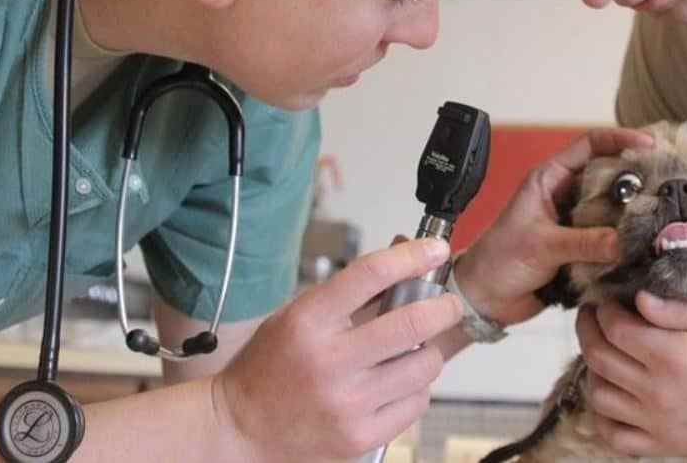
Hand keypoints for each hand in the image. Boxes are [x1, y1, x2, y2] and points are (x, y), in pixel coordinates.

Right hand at [214, 239, 462, 460]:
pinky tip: (398, 384)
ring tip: (415, 350)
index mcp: (308, 322)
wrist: (239, 427)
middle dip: (443, 307)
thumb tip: (404, 264)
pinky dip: (416, 388)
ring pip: (423, 365)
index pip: (371, 274)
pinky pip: (416, 403)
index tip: (434, 250)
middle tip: (447, 305)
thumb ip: (348, 295)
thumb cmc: (269, 367)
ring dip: (428, 351)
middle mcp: (329, 361)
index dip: (411, 256)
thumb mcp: (297, 316)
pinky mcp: (360, 436)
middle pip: (411, 322)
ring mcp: (347, 403)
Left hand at [452, 127, 653, 325]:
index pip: (590, 145)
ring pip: (614, 210)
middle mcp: (566, 196)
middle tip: (668, 185)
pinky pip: (611, 241)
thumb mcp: (541, 246)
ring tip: (664, 218)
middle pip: (610, 177)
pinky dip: (627, 243)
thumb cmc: (498, 261)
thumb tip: (626, 240)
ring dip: (635, 215)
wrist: (484, 299)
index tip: (650, 144)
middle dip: (638, 179)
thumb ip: (583, 242)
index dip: (620, 139)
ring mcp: (576, 223)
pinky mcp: (582, 249)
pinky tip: (647, 247)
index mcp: (550, 179)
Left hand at [576, 293, 686, 456]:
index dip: (603, 310)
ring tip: (602, 351)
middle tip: (591, 317)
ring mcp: (662, 423)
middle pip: (599, 359)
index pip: (615, 329)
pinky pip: (617, 437)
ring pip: (600, 397)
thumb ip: (677, 307)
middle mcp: (661, 393)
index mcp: (674, 356)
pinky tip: (610, 394)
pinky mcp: (668, 444)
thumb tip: (637, 299)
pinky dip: (603, 417)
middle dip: (588, 331)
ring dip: (592, 370)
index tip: (605, 300)